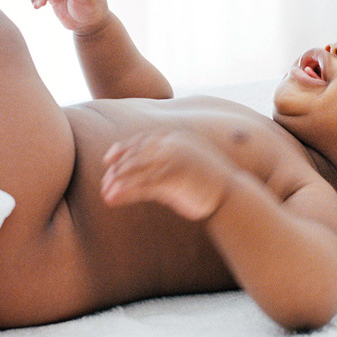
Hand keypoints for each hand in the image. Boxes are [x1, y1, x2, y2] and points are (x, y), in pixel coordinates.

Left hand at [101, 131, 235, 219]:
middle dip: (117, 171)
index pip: (142, 140)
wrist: (232, 195)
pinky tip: (114, 198)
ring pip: (136, 170)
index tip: (108, 160)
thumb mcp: (187, 160)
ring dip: (118, 183)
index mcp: (176, 138)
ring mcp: (174, 161)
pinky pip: (144, 185)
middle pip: (136, 156)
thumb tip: (143, 167)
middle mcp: (173, 146)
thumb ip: (166, 158)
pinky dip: (126, 192)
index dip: (123, 149)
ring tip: (106, 195)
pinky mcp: (174, 179)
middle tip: (104, 185)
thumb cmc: (207, 181)